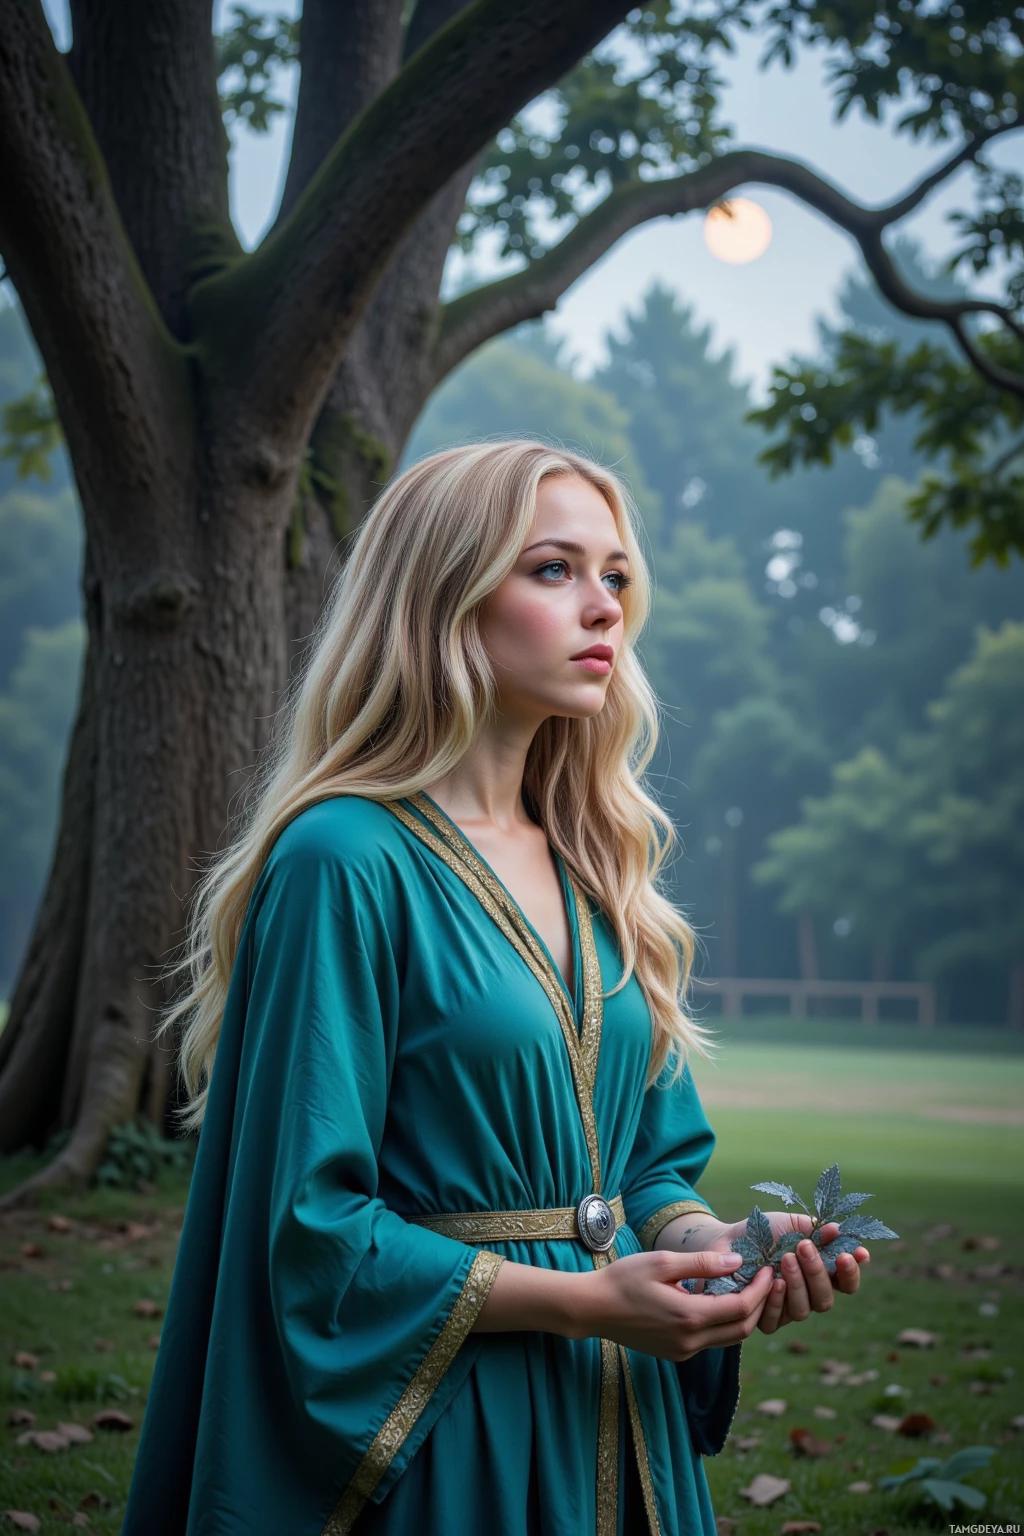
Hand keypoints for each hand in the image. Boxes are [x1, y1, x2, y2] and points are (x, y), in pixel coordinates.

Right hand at [579, 1248, 774, 1360]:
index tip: (769, 1269)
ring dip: (744, 1316)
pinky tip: (721, 1301)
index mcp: (689, 1317)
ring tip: (749, 1288)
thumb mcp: (663, 1263)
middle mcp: (690, 1342)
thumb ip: (702, 1263)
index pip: (741, 1308)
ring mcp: (683, 1352)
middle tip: (766, 1279)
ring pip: (729, 1338)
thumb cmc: (624, 1279)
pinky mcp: (676, 1354)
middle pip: (742, 1329)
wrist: (593, 1308)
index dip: (760, 1289)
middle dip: (759, 1304)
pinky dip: (724, 1323)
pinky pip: (711, 1341)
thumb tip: (738, 1262)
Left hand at [704, 1211, 869, 1334]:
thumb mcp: (791, 1225)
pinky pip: (775, 1321)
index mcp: (819, 1273)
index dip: (851, 1273)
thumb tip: (839, 1230)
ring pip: (803, 1311)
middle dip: (817, 1272)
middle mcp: (807, 1295)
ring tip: (785, 1259)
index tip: (847, 1255)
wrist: (728, 1239)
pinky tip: (772, 1282)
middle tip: (804, 1247)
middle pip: (826, 1300)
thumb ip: (816, 1230)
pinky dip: (775, 1301)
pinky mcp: (763, 1319)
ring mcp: (785, 1309)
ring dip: (797, 1284)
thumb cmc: (763, 1231)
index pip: (846, 1284)